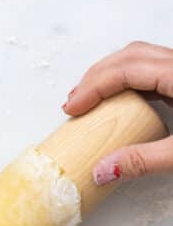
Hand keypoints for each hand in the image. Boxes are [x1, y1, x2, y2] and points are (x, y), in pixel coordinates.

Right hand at [63, 41, 172, 183]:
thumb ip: (143, 160)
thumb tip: (102, 170)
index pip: (126, 69)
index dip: (93, 86)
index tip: (72, 107)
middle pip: (130, 56)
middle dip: (96, 76)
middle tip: (74, 102)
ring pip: (141, 58)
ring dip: (111, 74)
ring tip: (91, 99)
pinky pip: (153, 69)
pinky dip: (129, 81)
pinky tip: (121, 101)